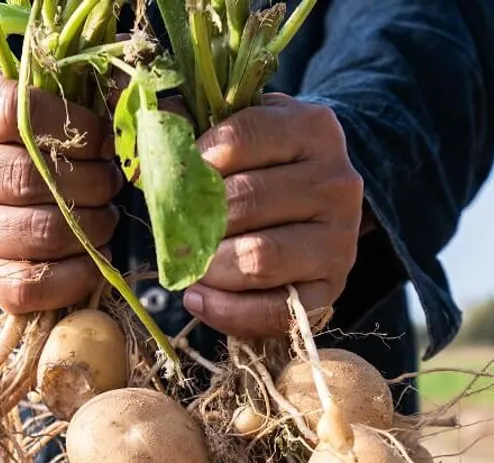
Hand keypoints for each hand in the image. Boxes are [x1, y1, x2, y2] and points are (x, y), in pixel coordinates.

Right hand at [0, 70, 123, 312]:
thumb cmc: (18, 129)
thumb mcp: (34, 92)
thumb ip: (78, 89)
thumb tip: (133, 103)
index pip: (14, 111)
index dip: (75, 128)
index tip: (103, 140)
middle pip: (28, 178)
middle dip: (91, 182)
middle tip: (110, 182)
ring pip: (36, 232)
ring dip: (90, 227)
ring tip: (104, 217)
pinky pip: (26, 286)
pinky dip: (74, 276)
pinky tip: (93, 257)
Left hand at [183, 94, 364, 337]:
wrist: (316, 205)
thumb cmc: (263, 164)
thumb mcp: (238, 129)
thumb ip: (193, 122)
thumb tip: (153, 126)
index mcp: (312, 129)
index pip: (241, 138)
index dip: (195, 159)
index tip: (175, 175)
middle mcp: (336, 181)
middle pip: (245, 202)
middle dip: (194, 221)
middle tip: (171, 229)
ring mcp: (340, 239)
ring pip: (259, 258)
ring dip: (209, 266)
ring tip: (190, 263)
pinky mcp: (331, 287)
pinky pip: (274, 310)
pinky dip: (226, 310)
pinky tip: (198, 297)